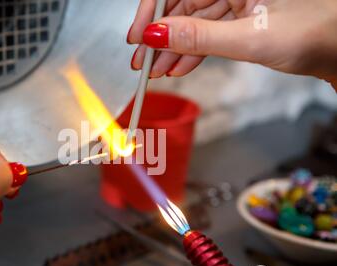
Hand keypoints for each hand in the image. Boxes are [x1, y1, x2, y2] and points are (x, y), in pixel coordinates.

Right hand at [128, 0, 336, 88]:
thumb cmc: (315, 32)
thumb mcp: (249, 38)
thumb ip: (199, 37)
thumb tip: (156, 34)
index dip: (152, 12)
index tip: (138, 38)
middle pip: (181, 6)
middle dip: (160, 37)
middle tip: (142, 62)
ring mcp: (237, 1)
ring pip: (193, 22)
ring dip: (173, 49)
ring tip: (157, 71)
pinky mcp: (242, 17)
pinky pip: (208, 32)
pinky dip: (193, 51)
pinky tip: (179, 67)